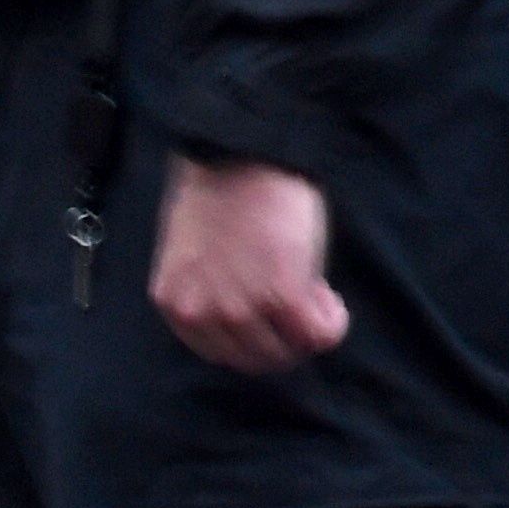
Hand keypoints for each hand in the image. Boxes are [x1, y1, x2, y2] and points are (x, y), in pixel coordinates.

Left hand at [148, 154, 346, 372]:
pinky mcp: (282, 294)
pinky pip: (319, 333)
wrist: (242, 147)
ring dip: (309, 330)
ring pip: (289, 352)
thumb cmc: (223, 184)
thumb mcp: (196, 250)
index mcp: (176, 303)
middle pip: (255, 359)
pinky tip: (330, 297)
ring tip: (318, 296)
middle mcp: (203, 313)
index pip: (220, 352)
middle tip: (303, 304)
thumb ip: (213, 286)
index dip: (256, 334)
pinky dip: (332, 322)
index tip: (273, 314)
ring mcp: (241, 308)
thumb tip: (251, 308)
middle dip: (285, 337)